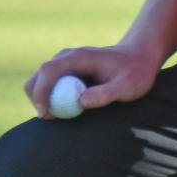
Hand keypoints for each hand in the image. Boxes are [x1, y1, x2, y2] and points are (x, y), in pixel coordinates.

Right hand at [25, 42, 160, 117]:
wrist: (139, 57)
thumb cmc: (135, 72)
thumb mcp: (126, 86)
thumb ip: (105, 94)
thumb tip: (80, 102)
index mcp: (79, 57)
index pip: (49, 71)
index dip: (41, 92)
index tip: (44, 113)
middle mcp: (67, 57)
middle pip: (38, 76)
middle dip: (37, 98)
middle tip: (50, 118)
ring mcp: (65, 63)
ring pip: (40, 80)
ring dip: (43, 99)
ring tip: (61, 115)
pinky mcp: (67, 70)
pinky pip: (49, 84)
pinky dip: (50, 98)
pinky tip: (67, 109)